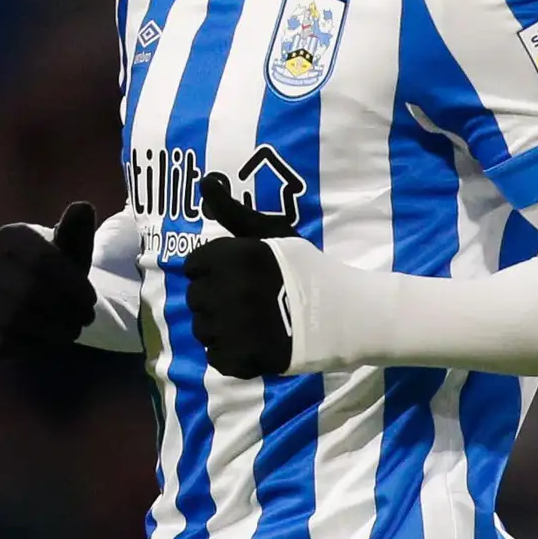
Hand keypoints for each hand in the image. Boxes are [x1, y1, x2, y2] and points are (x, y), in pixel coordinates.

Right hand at [0, 202, 100, 355]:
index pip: (41, 261)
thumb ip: (78, 228)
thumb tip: (82, 208)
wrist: (40, 294)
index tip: (92, 300)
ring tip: (75, 330)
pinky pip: (4, 342)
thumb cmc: (62, 268)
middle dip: (64, 309)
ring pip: (15, 319)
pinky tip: (51, 339)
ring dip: (52, 329)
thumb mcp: (74, 247)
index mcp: (10, 237)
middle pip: (28, 291)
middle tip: (87, 318)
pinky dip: (33, 345)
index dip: (71, 284)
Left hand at [187, 174, 295, 378]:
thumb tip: (203, 180)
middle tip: (248, 303)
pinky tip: (254, 344)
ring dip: (221, 329)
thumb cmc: (305, 268)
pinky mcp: (242, 358)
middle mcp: (227, 290)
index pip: (194, 266)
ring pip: (203, 330)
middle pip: (196, 299)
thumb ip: (233, 211)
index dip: (212, 271)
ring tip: (251, 325)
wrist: (342, 313)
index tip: (238, 277)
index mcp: (232, 256)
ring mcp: (233, 327)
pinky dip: (231, 354)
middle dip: (216, 300)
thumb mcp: (271, 233)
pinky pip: (216, 358)